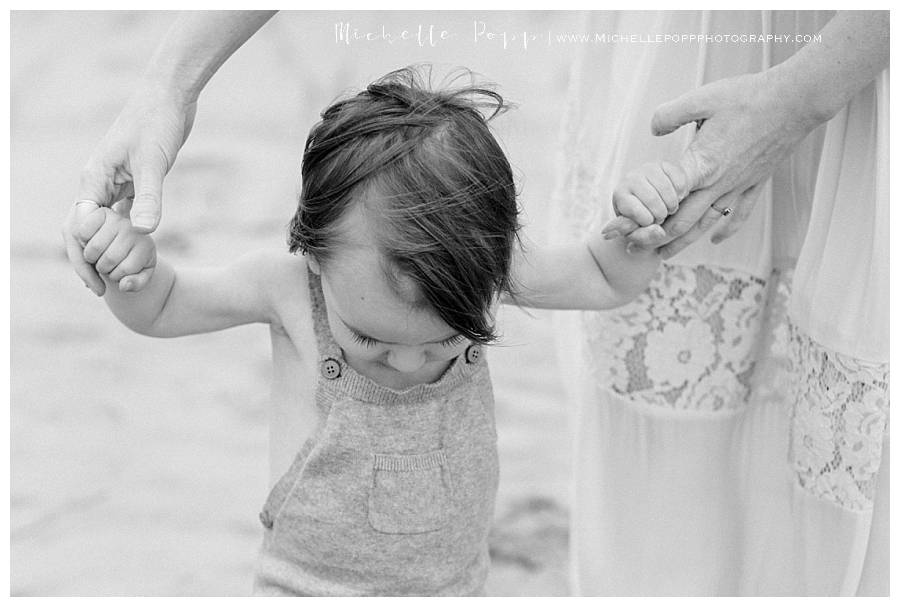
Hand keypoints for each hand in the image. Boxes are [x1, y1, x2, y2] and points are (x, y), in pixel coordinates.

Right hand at [64, 84, 194, 294]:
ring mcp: (115, 181)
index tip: (98, 283)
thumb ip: (149, 196)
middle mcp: (99, 182)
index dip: (83, 258)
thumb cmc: (157, 122)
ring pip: (103, 225)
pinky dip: (125, 235)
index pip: (77, 228)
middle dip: (89, 260)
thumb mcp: (155, 161)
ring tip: (117, 279)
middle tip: (103, 290)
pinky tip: (137, 253)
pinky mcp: (133, 180)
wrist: (170, 96)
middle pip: (83, 231)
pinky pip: (122, 215)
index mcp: (94, 179)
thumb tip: (143, 232)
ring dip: (107, 250)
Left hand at [601, 161, 689, 251]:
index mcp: (620, 195)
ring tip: (668, 208)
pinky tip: (676, 196)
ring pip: (667, 191)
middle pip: (653, 202)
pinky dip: (681, 193)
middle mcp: (631, 178)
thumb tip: (658, 233)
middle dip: (660, 215)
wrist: (651, 201)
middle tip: (659, 216)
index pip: (636, 212)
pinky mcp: (665, 164)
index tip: (648, 221)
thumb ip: (646, 236)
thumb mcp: (639, 231)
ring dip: (672, 205)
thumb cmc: (640, 219)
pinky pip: (679, 181)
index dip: (646, 221)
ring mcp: (648, 169)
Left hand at [607, 69, 817, 257]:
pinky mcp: (756, 182)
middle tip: (637, 250)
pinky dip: (725, 229)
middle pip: (684, 221)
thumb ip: (669, 115)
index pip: (667, 200)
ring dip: (685, 241)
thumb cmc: (746, 97)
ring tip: (665, 254)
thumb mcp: (700, 99)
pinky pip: (739, 214)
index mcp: (701, 164)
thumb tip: (653, 131)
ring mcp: (739, 185)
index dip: (646, 215)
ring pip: (707, 223)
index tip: (628, 226)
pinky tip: (715, 240)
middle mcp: (719, 183)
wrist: (794, 101)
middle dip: (658, 239)